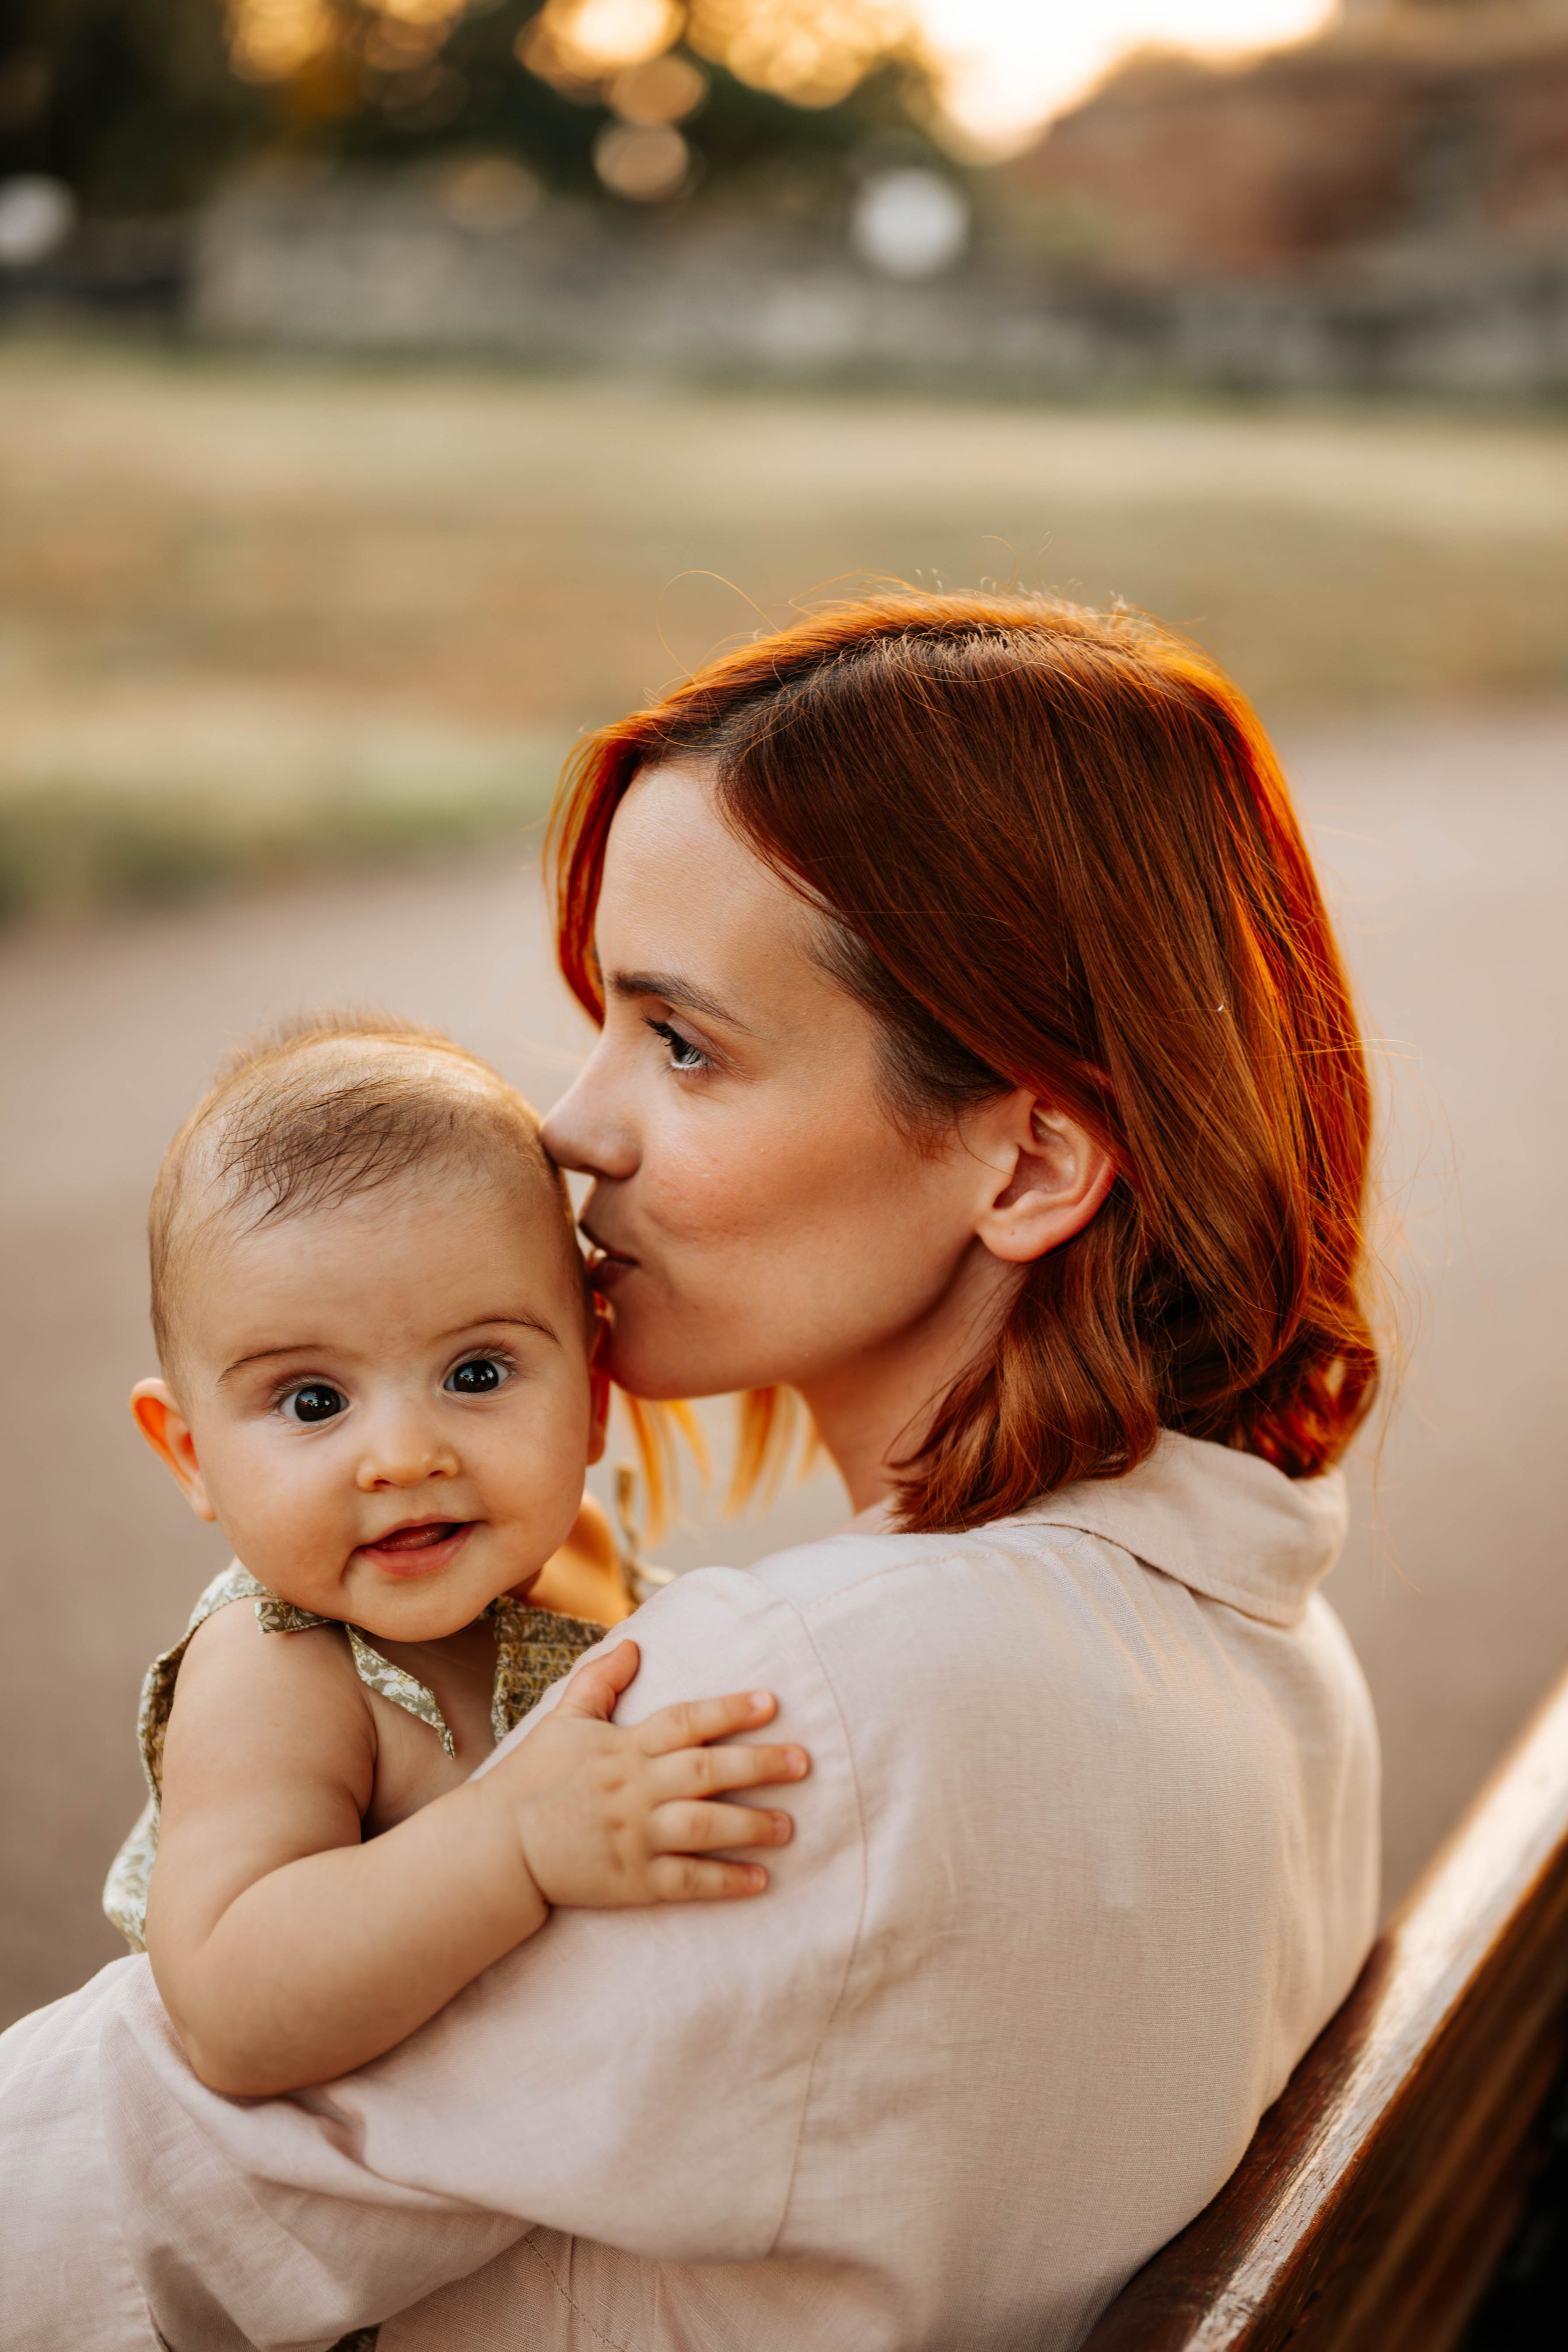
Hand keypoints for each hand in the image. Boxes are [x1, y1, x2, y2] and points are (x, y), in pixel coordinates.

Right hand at [479, 1641, 808, 1909]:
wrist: (496, 1847)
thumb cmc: (532, 1778)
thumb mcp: (562, 1720)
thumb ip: (600, 1681)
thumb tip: (635, 1644)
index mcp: (623, 1749)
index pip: (685, 1721)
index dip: (729, 1711)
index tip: (771, 1703)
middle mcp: (634, 1790)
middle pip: (706, 1773)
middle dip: (758, 1766)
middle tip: (803, 1763)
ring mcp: (634, 1837)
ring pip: (704, 1828)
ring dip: (750, 1827)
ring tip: (790, 1826)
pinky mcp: (631, 1880)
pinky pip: (686, 1881)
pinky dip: (724, 1881)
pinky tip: (760, 1880)